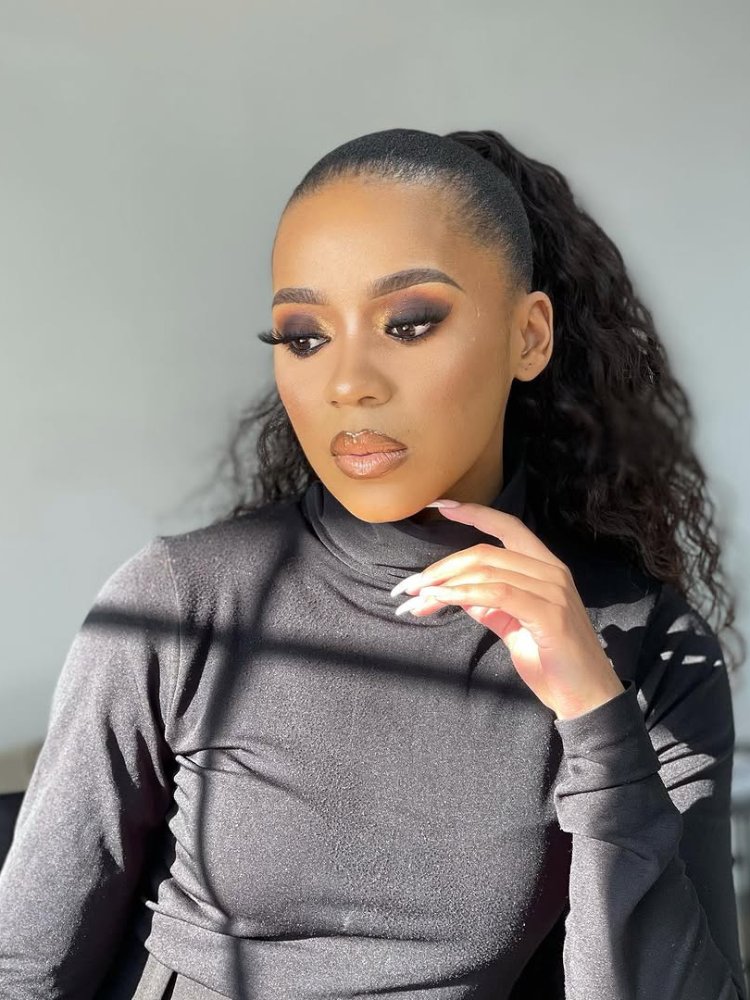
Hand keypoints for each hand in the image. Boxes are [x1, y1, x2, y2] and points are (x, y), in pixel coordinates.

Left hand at [391, 501, 624, 720]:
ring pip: (488, 571)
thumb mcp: (514, 628)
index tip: (440, 507)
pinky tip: (441, 600)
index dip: (474, 513)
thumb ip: (491, 606)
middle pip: (485, 553)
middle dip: (441, 567)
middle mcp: (552, 572)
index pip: (507, 527)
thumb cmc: (553, 664)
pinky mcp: (550, 614)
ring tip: (416, 599)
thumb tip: (458, 593)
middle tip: (408, 586)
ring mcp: (553, 591)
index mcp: (546, 568)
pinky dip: (464, 594)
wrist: (589, 700)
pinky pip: (498, 594)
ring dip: (444, 584)